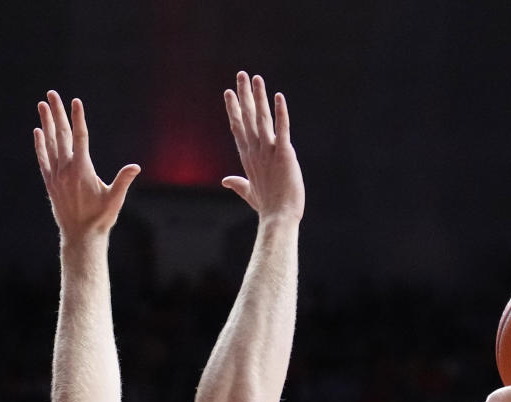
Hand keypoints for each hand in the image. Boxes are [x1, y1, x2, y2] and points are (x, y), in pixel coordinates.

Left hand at [35, 91, 140, 238]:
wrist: (81, 236)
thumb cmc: (101, 218)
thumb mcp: (114, 199)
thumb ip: (123, 181)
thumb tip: (135, 167)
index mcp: (82, 169)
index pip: (80, 137)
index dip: (78, 118)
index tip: (75, 101)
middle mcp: (66, 169)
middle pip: (62, 135)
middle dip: (58, 113)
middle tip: (52, 93)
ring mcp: (56, 175)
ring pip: (50, 143)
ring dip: (47, 123)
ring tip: (42, 105)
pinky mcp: (50, 183)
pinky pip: (43, 159)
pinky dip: (40, 145)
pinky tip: (38, 132)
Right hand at [222, 72, 304, 221]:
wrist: (279, 218)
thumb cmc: (267, 208)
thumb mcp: (249, 193)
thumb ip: (238, 184)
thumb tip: (225, 181)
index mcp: (248, 158)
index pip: (238, 129)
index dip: (234, 109)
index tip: (229, 93)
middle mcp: (255, 152)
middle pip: (247, 118)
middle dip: (243, 95)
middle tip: (241, 74)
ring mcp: (268, 152)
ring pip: (262, 119)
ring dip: (259, 97)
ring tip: (256, 78)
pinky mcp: (284, 155)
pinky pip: (282, 130)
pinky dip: (280, 113)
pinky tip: (279, 97)